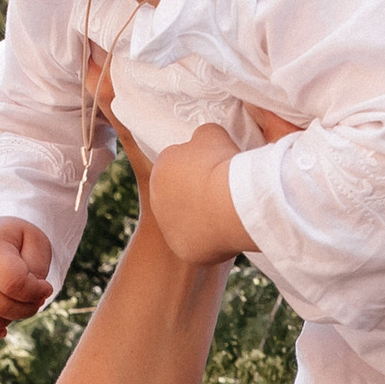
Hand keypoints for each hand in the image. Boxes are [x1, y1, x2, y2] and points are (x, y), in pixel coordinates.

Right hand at [0, 219, 54, 345]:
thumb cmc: (14, 242)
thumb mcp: (34, 241)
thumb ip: (37, 270)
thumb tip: (32, 300)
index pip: (13, 283)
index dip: (36, 292)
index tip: (46, 287)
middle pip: (0, 305)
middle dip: (27, 308)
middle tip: (36, 298)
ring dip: (10, 321)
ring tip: (19, 306)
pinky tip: (2, 330)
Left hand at [149, 125, 251, 264]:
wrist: (228, 204)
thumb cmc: (221, 166)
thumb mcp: (212, 135)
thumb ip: (203, 137)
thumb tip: (205, 141)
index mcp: (160, 168)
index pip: (177, 165)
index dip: (197, 166)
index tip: (214, 169)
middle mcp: (156, 198)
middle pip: (179, 194)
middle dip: (196, 192)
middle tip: (221, 191)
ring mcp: (167, 227)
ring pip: (188, 220)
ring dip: (202, 216)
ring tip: (225, 212)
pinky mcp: (181, 248)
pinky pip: (198, 243)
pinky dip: (210, 239)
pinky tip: (226, 231)